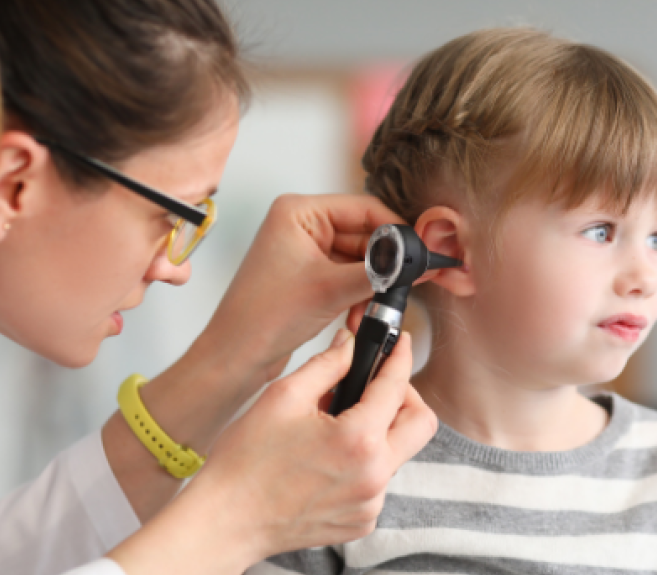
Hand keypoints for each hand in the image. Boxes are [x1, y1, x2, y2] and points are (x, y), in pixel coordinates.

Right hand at [109, 329, 437, 574]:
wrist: (227, 520)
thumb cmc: (245, 462)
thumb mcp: (283, 396)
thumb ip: (327, 364)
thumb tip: (349, 345)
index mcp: (358, 439)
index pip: (397, 386)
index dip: (399, 357)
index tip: (399, 344)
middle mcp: (374, 475)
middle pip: (420, 423)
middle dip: (405, 397)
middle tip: (376, 387)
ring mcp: (370, 503)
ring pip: (399, 453)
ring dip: (379, 432)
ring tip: (338, 425)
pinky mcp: (361, 521)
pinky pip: (379, 482)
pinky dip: (363, 463)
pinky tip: (330, 458)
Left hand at [190, 194, 404, 382]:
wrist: (235, 357)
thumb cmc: (262, 318)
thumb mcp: (331, 290)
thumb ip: (379, 271)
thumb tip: (416, 260)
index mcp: (299, 212)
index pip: (364, 208)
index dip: (396, 231)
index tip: (421, 251)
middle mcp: (302, 225)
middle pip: (365, 234)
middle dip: (383, 265)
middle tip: (405, 286)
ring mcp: (306, 251)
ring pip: (360, 259)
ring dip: (371, 286)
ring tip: (373, 309)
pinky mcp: (310, 275)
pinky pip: (349, 277)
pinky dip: (360, 295)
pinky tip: (358, 317)